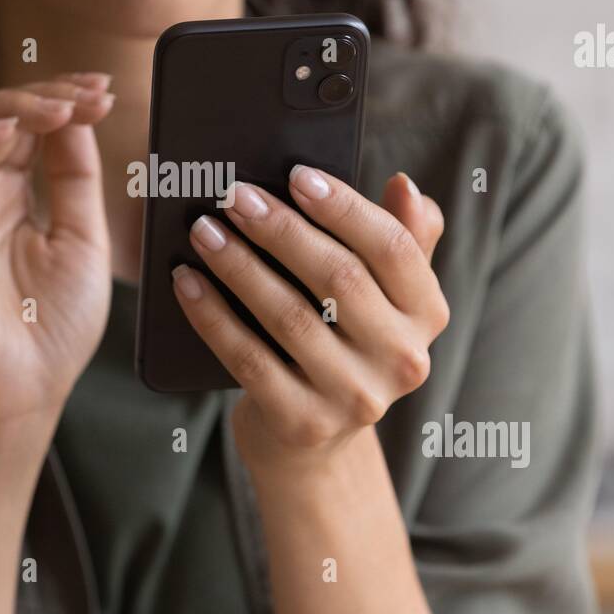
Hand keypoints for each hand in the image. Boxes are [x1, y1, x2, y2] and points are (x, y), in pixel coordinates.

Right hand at [0, 73, 115, 427]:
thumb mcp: (82, 238)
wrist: (24, 389)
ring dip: (6, 106)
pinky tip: (8, 134)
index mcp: (12, 193)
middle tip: (87, 94)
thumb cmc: (53, 327)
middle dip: (42, 95)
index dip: (61, 100)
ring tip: (56, 109)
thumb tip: (76, 116)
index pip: (27, 125)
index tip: (102, 91)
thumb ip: (75, 176)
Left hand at [171, 166, 449, 474]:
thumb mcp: (380, 296)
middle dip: (280, 230)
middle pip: (338, 278)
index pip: (393, 248)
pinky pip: (249, 359)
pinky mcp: (304, 423)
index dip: (346, 208)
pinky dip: (212, 315)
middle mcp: (403, 360)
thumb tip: (404, 186)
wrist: (310, 438)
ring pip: (289, 317)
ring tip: (203, 230)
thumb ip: (400, 239)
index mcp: (426, 314)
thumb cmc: (341, 339)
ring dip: (239, 266)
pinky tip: (187, 282)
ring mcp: (355, 398)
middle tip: (234, 195)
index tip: (297, 174)